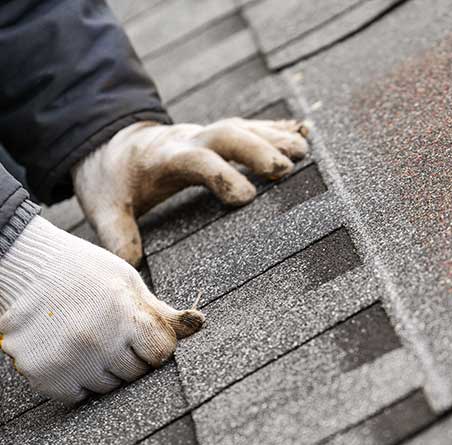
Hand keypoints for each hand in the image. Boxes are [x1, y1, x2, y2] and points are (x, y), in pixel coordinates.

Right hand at [0, 216, 203, 402]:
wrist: (24, 267)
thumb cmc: (84, 273)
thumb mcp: (128, 283)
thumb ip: (163, 312)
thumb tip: (202, 323)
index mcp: (125, 315)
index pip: (162, 353)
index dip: (155, 343)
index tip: (140, 331)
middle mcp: (98, 340)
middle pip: (137, 372)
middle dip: (130, 356)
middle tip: (108, 331)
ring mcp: (68, 360)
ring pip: (109, 387)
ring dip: (103, 370)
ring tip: (86, 337)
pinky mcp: (43, 375)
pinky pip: (78, 395)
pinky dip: (75, 381)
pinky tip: (68, 352)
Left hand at [72, 118, 309, 265]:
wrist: (110, 145)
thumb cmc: (113, 181)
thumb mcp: (104, 207)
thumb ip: (117, 233)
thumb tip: (130, 265)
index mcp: (164, 158)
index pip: (196, 161)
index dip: (221, 175)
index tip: (246, 197)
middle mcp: (188, 140)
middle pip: (227, 134)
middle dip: (257, 149)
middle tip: (286, 168)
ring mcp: (205, 135)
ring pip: (243, 128)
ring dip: (274, 137)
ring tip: (303, 151)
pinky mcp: (217, 136)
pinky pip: (250, 128)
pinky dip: (276, 129)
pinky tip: (302, 134)